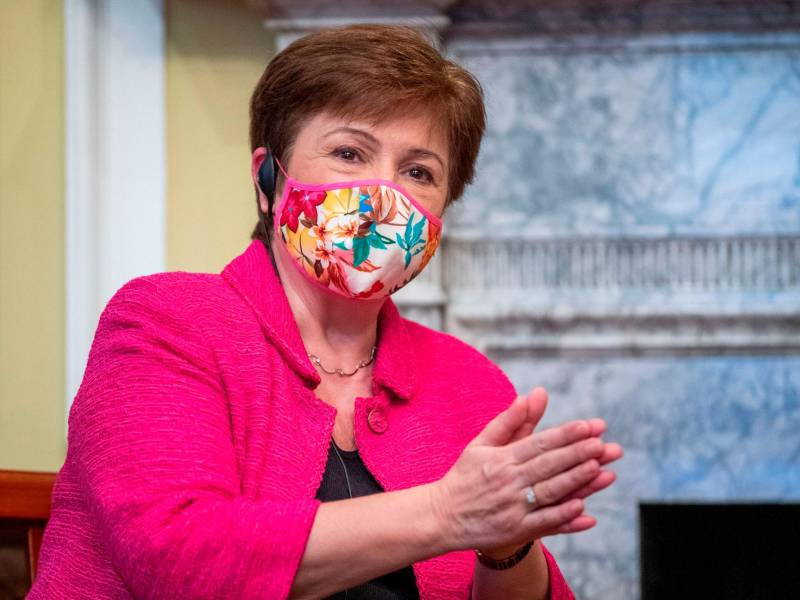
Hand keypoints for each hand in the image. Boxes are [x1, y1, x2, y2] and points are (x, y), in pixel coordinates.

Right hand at [429, 387, 622, 553]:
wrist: (441, 516)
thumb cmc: (465, 476)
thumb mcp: (481, 443)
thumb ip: (509, 421)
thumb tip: (531, 396)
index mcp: (501, 458)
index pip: (539, 443)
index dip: (565, 435)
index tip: (588, 426)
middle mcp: (508, 481)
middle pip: (548, 466)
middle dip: (578, 454)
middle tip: (603, 444)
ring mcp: (513, 507)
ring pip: (550, 492)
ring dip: (576, 481)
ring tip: (600, 469)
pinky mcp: (515, 530)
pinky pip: (544, 523)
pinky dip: (564, 517)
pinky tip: (583, 510)